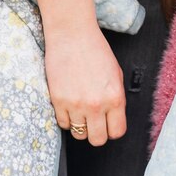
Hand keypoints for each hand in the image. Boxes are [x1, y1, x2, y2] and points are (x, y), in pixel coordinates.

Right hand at [44, 23, 125, 145]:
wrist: (72, 35)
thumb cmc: (95, 50)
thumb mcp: (116, 74)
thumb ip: (116, 98)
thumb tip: (113, 117)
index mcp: (115, 97)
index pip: (117, 132)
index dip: (112, 129)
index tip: (108, 124)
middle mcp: (96, 105)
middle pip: (97, 140)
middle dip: (96, 132)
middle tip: (94, 121)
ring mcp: (76, 105)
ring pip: (79, 134)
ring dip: (80, 125)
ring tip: (80, 109)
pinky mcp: (58, 101)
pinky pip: (63, 124)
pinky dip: (66, 118)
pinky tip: (69, 104)